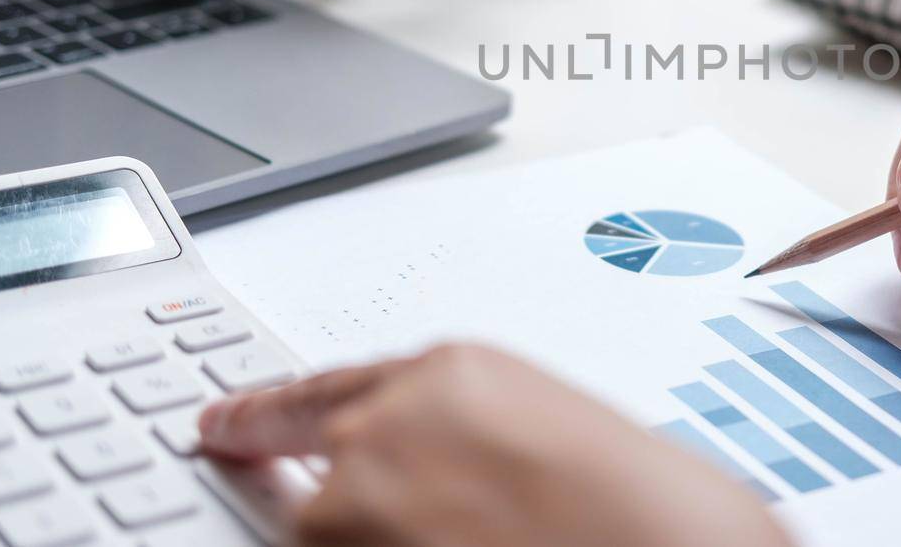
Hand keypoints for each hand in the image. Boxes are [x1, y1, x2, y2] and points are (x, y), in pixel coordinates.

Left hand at [198, 344, 792, 546]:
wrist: (674, 546)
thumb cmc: (639, 504)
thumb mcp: (540, 435)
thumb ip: (459, 437)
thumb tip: (420, 476)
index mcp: (452, 370)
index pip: (332, 386)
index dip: (271, 407)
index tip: (226, 419)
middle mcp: (392, 421)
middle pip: (309, 451)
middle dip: (290, 469)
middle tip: (247, 456)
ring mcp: (362, 499)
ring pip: (318, 527)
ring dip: (364, 533)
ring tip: (474, 527)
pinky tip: (450, 539)